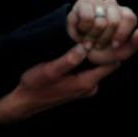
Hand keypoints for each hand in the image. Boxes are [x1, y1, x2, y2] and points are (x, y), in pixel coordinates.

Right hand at [0, 44, 117, 123]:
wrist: (24, 102)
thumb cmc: (35, 85)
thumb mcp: (50, 70)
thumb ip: (69, 60)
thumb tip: (86, 46)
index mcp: (86, 83)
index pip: (113, 64)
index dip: (110, 49)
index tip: (102, 36)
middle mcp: (90, 87)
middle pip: (107, 65)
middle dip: (103, 50)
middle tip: (93, 34)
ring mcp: (85, 88)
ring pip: (98, 67)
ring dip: (94, 55)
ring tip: (85, 40)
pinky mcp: (79, 86)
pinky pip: (90, 71)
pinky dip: (87, 61)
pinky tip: (78, 51)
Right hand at [67, 0, 137, 50]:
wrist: (80, 50)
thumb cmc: (104, 49)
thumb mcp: (123, 51)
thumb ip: (137, 43)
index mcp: (125, 14)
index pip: (130, 18)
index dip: (122, 34)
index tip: (114, 45)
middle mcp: (113, 5)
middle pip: (114, 21)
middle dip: (105, 39)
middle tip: (98, 45)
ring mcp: (98, 1)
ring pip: (100, 22)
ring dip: (92, 37)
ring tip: (89, 40)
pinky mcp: (83, 3)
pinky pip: (87, 18)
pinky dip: (83, 30)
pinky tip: (81, 32)